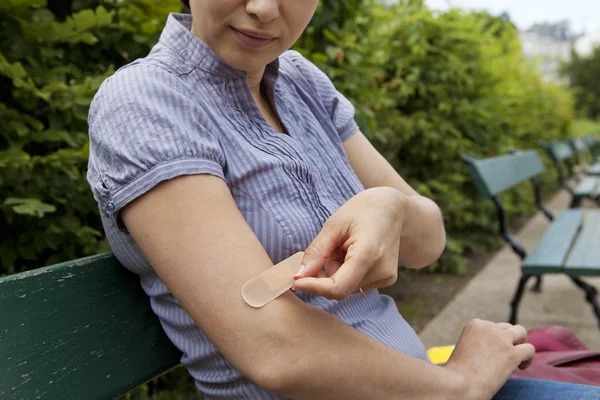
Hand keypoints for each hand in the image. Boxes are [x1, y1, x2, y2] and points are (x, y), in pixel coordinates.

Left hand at [292, 187, 406, 299]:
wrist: (394, 209)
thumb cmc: (363, 210)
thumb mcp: (334, 225)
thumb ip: (317, 252)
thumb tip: (299, 276)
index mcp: (368, 254)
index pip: (338, 287)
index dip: (314, 287)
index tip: (295, 281)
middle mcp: (381, 271)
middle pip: (340, 288)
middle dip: (326, 273)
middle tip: (330, 247)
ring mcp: (386, 278)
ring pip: (346, 287)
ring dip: (337, 272)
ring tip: (346, 246)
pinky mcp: (387, 279)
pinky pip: (356, 284)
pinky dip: (347, 272)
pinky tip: (355, 253)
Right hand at [445, 319, 535, 399]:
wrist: (460, 383)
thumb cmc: (457, 373)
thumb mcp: (463, 349)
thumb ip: (477, 344)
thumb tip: (492, 353)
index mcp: (475, 324)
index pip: (491, 326)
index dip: (494, 339)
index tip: (491, 353)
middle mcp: (489, 327)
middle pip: (507, 327)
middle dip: (508, 338)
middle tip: (505, 354)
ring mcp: (501, 339)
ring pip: (521, 332)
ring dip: (521, 343)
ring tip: (517, 358)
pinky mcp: (512, 354)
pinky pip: (529, 349)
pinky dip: (528, 358)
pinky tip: (521, 367)